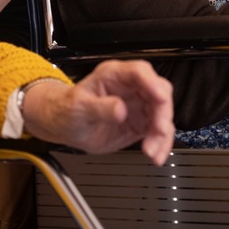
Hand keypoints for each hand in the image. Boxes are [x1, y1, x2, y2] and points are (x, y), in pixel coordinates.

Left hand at [21, 60, 174, 165]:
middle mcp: (130, 88)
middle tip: (159, 130)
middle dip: (163, 113)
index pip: (140, 72)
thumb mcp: (79, 106)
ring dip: (162, 135)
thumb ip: (100, 107)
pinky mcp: (141, 123)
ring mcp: (138, 105)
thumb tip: (120, 109)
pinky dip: (160, 145)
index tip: (160, 98)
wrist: (64, 125)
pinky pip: (158, 132)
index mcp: (114, 75)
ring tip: (152, 151)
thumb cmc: (68, 107)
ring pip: (162, 115)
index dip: (153, 84)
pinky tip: (154, 155)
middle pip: (159, 93)